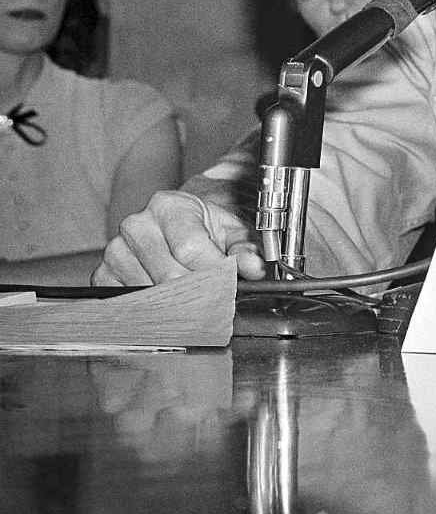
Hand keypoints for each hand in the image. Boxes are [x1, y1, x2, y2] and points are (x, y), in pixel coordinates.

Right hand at [94, 190, 264, 284]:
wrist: (173, 225)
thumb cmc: (201, 228)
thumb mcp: (230, 231)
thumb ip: (246, 248)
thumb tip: (254, 267)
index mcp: (169, 207)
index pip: (189, 248)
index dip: (213, 272)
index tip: (230, 284)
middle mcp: (137, 225)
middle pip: (169, 275)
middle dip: (198, 291)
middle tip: (215, 298)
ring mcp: (116, 250)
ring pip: (150, 292)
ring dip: (176, 301)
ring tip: (192, 294)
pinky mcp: (103, 274)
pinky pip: (127, 301)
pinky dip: (150, 307)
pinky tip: (166, 299)